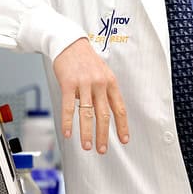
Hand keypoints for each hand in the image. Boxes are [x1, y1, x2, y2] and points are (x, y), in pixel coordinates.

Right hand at [53, 38, 129, 152]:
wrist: (70, 43)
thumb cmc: (87, 60)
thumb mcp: (103, 73)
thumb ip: (106, 91)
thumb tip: (110, 112)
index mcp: (110, 82)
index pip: (119, 108)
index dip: (122, 126)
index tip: (124, 140)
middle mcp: (99, 84)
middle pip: (104, 114)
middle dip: (104, 135)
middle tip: (102, 150)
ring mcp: (84, 84)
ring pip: (87, 113)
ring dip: (87, 133)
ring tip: (87, 146)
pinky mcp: (68, 84)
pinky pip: (69, 106)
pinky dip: (68, 122)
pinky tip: (68, 133)